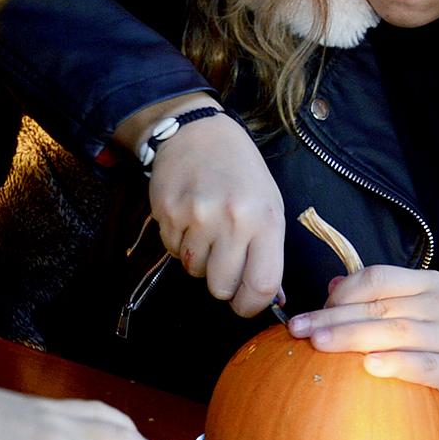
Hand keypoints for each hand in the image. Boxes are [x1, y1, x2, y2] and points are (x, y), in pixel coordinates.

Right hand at [135, 102, 283, 316]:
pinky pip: (173, 251)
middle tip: (224, 261)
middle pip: (222, 287)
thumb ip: (269, 253)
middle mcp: (232, 219)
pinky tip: (189, 218)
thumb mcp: (268, 207)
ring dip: (200, 261)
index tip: (245, 305)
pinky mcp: (168, 213)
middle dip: (222, 284)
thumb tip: (270, 298)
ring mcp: (197, 216)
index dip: (251, 306)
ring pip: (194, 272)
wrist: (199, 134)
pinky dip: (180, 243)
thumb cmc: (241, 173)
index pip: (260, 285)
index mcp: (265, 219)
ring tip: (207, 230)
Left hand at [287, 264, 438, 422]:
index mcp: (428, 284)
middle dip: (333, 317)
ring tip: (319, 345)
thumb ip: (381, 298)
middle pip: (379, 306)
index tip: (310, 313)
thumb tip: (333, 285)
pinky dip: (394, 364)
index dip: (339, 294)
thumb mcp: (420, 312)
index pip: (377, 278)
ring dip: (352, 338)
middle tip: (299, 330)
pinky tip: (367, 367)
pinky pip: (423, 365)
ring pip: (395, 332)